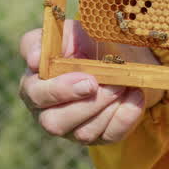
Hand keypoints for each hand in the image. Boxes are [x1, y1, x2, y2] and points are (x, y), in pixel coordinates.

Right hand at [18, 19, 163, 144]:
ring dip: (107, 105)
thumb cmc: (89, 44)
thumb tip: (34, 59)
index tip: (86, 79)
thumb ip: (51, 37)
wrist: (125, 57)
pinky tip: (135, 94)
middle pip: (54, 122)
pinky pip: (110, 135)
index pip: (33, 93)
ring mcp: (73, 128)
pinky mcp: (99, 137)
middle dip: (86, 103)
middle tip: (106, 83)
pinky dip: (126, 115)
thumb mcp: (71, 31)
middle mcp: (48, 111)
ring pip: (83, 132)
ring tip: (122, 83)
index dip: (58, 89)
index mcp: (36, 83)